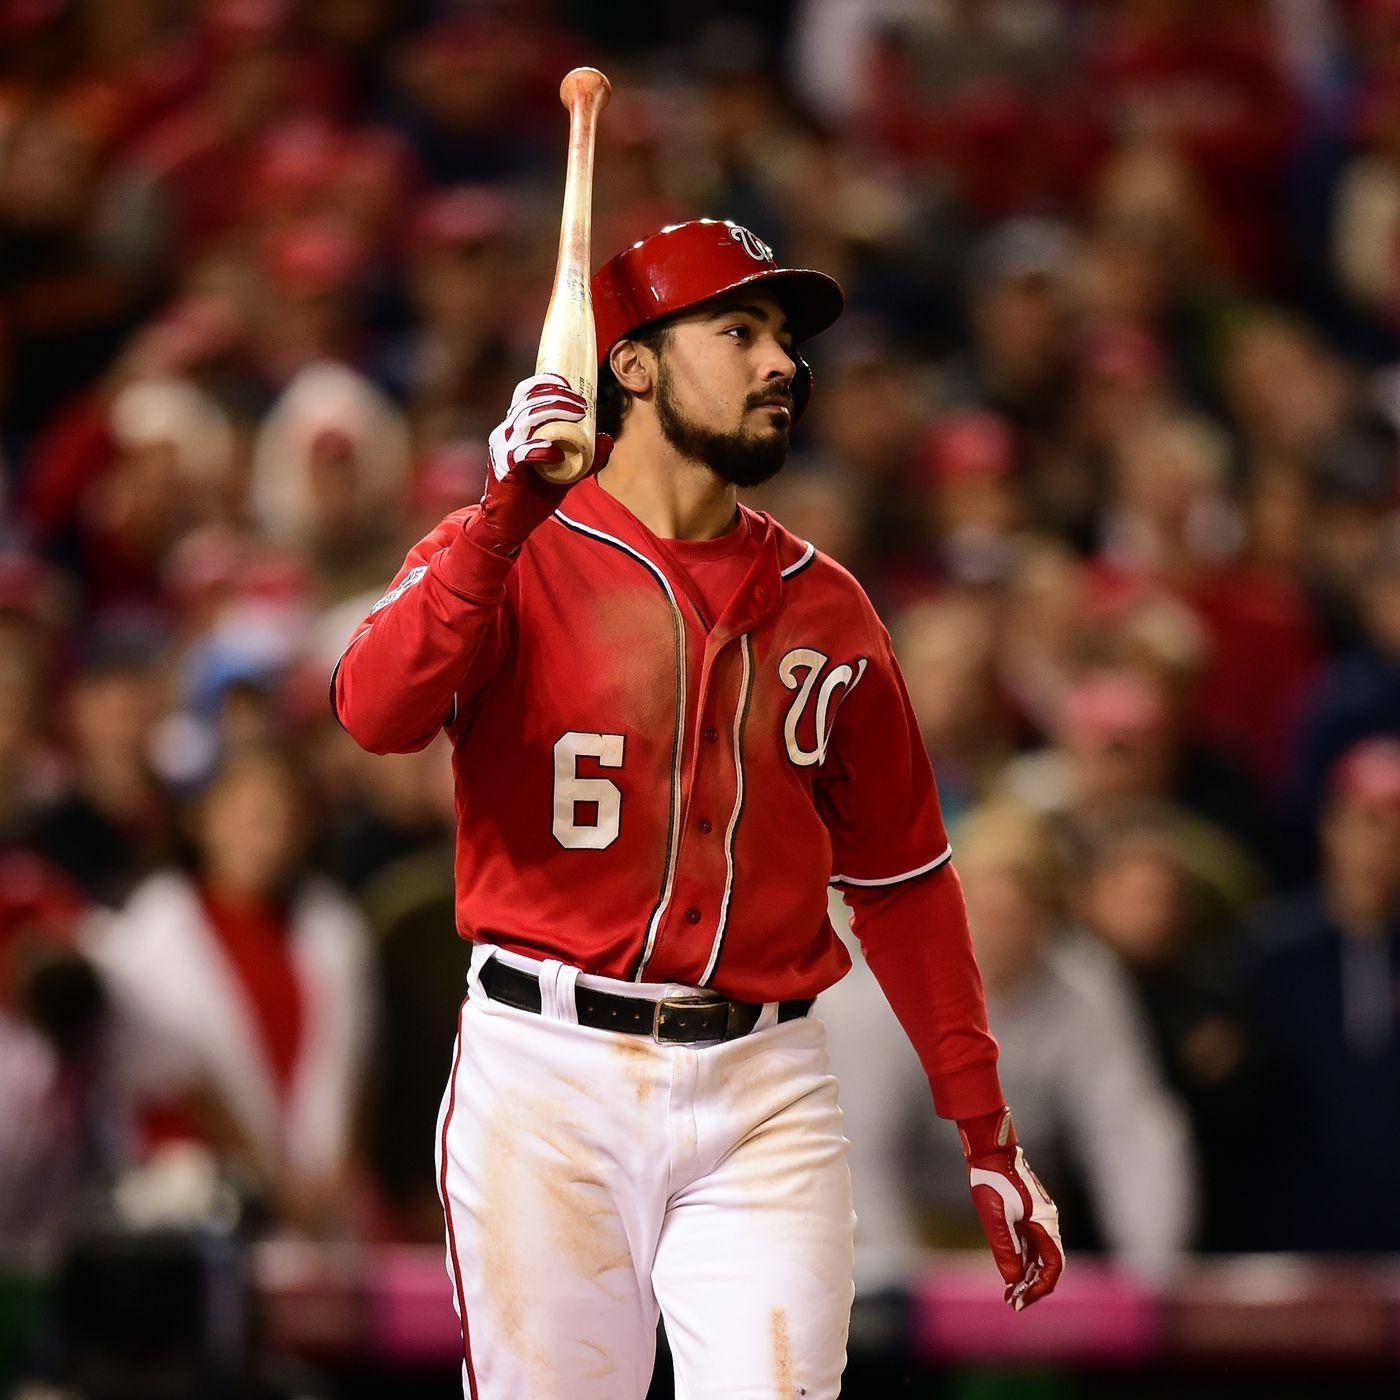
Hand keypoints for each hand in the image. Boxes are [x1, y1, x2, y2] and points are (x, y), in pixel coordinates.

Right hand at [476, 373, 612, 553]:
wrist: (511, 523)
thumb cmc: (534, 494)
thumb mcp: (566, 473)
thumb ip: (586, 457)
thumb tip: (607, 438)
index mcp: (517, 427)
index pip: (526, 393)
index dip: (547, 383)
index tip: (571, 385)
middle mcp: (507, 432)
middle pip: (529, 401)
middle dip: (558, 397)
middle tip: (582, 405)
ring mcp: (503, 449)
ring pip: (525, 419)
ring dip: (553, 412)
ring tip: (577, 415)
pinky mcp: (505, 468)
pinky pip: (521, 452)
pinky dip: (541, 450)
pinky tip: (556, 453)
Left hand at [958, 1107, 1063, 1310]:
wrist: (990, 1150)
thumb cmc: (992, 1180)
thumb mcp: (995, 1217)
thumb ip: (1006, 1249)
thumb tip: (1014, 1280)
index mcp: (1045, 1223)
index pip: (1053, 1266)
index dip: (1040, 1287)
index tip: (1021, 1301)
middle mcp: (1048, 1221)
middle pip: (1048, 1263)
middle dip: (1033, 1286)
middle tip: (1013, 1302)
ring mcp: (1039, 1217)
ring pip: (1040, 1254)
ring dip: (1028, 1275)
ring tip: (1010, 1293)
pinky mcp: (1029, 1213)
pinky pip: (1031, 1243)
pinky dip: (1024, 1260)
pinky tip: (1011, 1272)